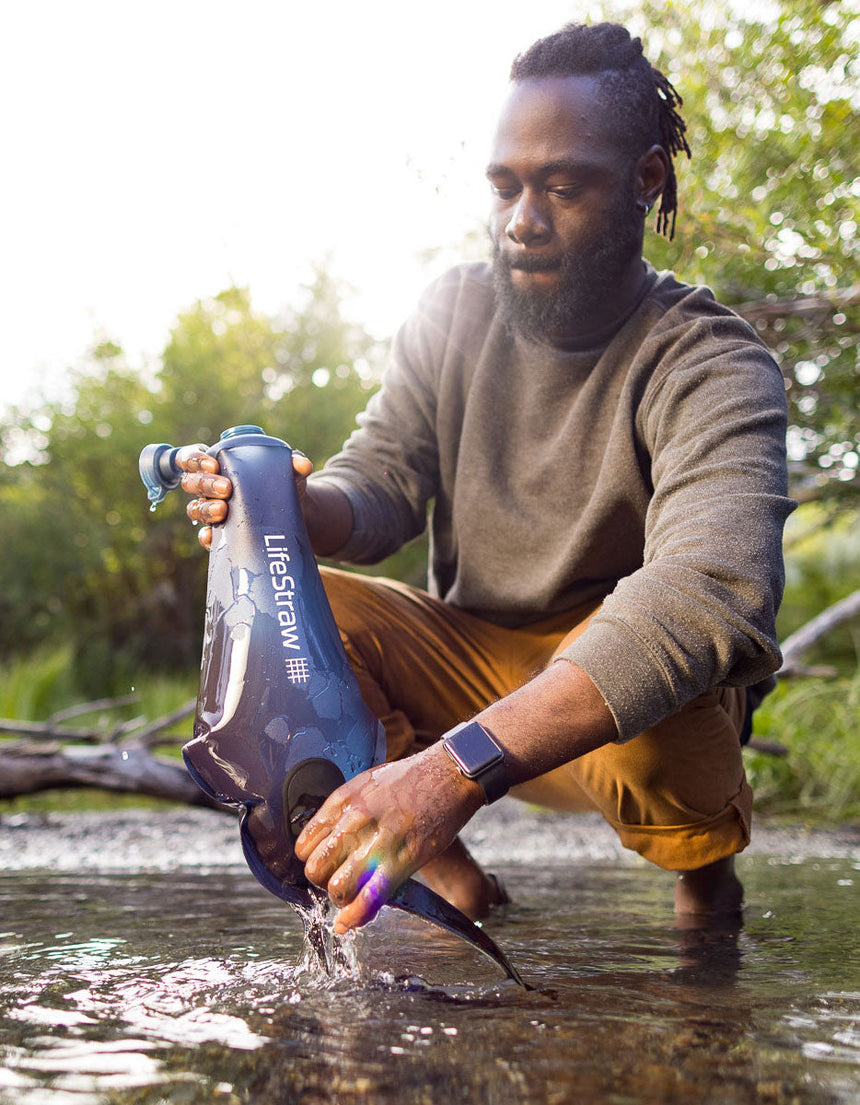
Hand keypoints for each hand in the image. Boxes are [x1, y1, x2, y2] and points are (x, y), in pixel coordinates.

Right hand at [177, 445, 313, 549]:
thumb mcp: (289, 471)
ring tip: (223, 510)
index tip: (213, 464)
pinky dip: (205, 537)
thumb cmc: (283, 484)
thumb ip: (294, 463)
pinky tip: (211, 536)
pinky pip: (205, 537)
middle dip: (205, 484)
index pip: (191, 458)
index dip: (194, 459)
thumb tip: (302, 464)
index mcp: (218, 465)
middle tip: (226, 488)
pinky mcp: (220, 534)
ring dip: (205, 509)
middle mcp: (209, 488)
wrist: (294, 514)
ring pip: (196, 509)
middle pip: (192, 483)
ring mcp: (212, 511)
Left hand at [295, 745, 483, 932]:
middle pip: (315, 870)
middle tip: (340, 879)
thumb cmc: (411, 779)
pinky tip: (350, 922)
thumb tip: (330, 838)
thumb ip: (345, 811)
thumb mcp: (367, 784)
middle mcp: (354, 821)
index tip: (327, 864)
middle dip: (323, 882)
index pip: (304, 845)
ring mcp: (377, 842)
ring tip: (353, 894)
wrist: (449, 774)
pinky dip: (356, 917)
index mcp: (343, 801)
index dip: (313, 860)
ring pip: (337, 888)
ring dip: (341, 899)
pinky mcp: (402, 860)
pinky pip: (369, 899)